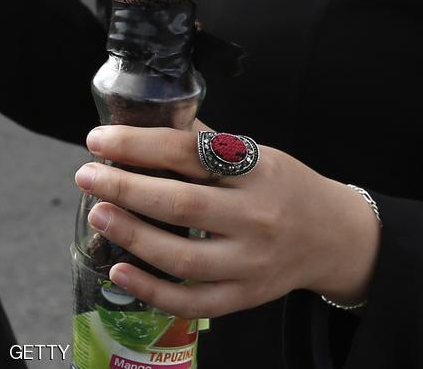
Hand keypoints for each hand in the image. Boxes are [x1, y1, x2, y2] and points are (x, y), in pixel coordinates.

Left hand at [75, 126, 381, 318]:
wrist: (334, 237)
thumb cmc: (289, 190)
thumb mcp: (262, 156)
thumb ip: (210, 145)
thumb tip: (151, 124)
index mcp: (259, 172)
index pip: (190, 154)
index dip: (139, 145)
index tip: (100, 140)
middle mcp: (257, 217)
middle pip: (179, 204)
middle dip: (123, 188)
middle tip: (88, 175)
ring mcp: (250, 261)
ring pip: (180, 256)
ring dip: (130, 234)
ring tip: (99, 213)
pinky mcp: (243, 295)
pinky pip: (190, 299)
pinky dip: (150, 288)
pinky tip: (121, 269)